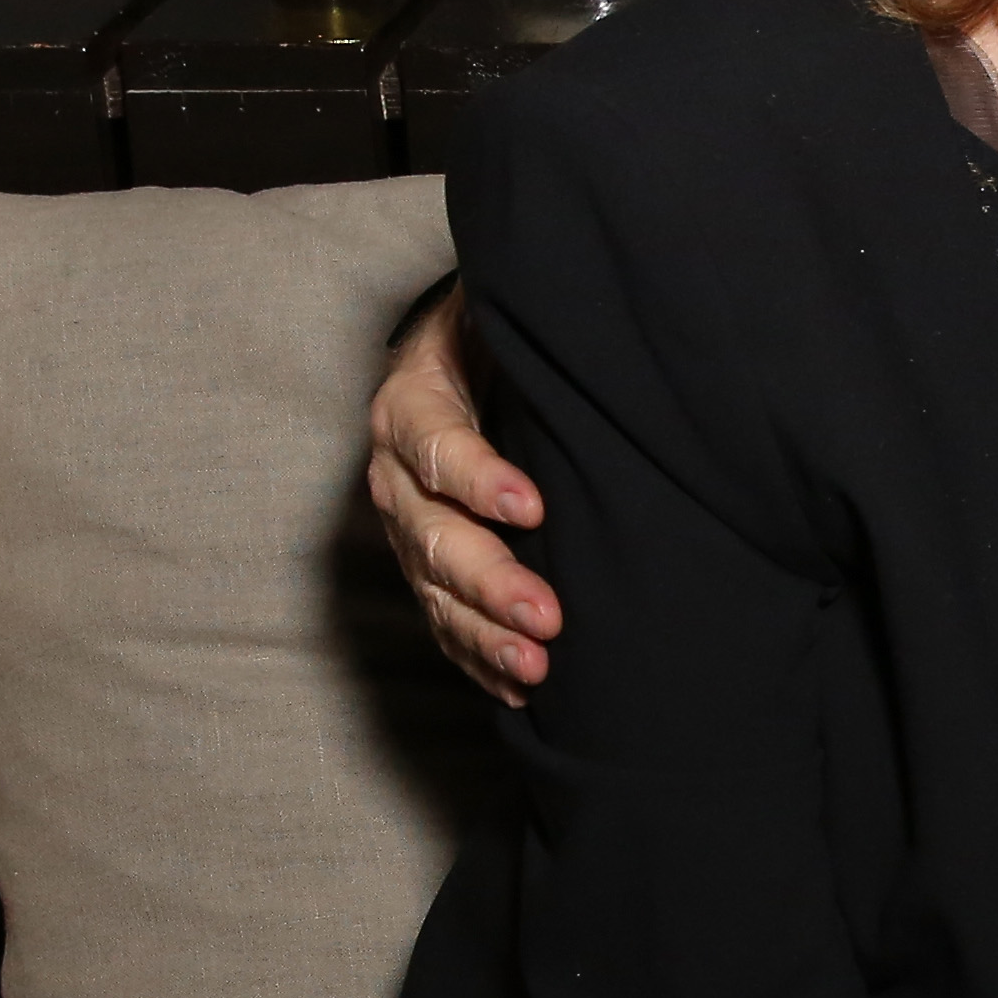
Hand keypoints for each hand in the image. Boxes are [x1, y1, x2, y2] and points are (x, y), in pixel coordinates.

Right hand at [366, 287, 559, 703]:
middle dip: (490, 580)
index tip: (533, 508)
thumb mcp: (501, 306)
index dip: (479, 478)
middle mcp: (397, 473)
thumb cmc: (499, 332)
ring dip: (484, 635)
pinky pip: (445, 622)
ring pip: (436, 590)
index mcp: (413, 401)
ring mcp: (409, 528)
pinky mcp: (428, 567)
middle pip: (434, 535)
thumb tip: (600, 307)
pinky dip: (479, 659)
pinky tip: (521, 691)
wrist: (466, 354)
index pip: (435, 443)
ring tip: (535, 668)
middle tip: (546, 616)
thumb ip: (532, 316)